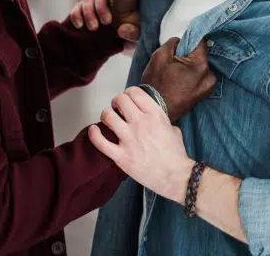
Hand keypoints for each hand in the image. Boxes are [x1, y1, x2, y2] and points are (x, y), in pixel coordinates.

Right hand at [69, 0, 160, 46]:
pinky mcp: (85, 12)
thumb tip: (122, 31)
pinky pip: (77, 8)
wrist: (125, 44)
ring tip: (94, 28)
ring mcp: (96, 2)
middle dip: (101, 6)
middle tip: (107, 21)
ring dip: (89, 12)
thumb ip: (134, 32)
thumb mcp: (140, 32)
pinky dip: (76, 15)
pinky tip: (80, 25)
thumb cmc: (136, 33)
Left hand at [89, 87, 194, 202]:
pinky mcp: (121, 156)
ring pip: (108, 116)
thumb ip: (159, 119)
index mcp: (155, 115)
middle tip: (117, 107)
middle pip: (120, 100)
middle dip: (116, 102)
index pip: (134, 92)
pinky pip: (100, 142)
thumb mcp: (173, 128)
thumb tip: (150, 116)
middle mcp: (141, 124)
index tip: (127, 98)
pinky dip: (94, 134)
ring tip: (108, 118)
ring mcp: (130, 140)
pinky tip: (94, 129)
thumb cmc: (175, 155)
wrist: (175, 177)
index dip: (128, 93)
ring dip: (106, 115)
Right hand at [141, 37, 215, 121]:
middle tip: (175, 61)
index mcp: (200, 65)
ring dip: (191, 66)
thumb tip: (181, 41)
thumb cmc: (156, 83)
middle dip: (189, 55)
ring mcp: (208, 88)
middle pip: (201, 56)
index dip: (190, 40)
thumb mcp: (160, 55)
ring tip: (176, 73)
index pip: (201, 42)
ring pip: (200, 67)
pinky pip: (200, 78)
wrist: (155, 108)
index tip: (181, 44)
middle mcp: (209, 76)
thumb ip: (173, 42)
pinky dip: (192, 77)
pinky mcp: (204, 95)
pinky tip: (179, 81)